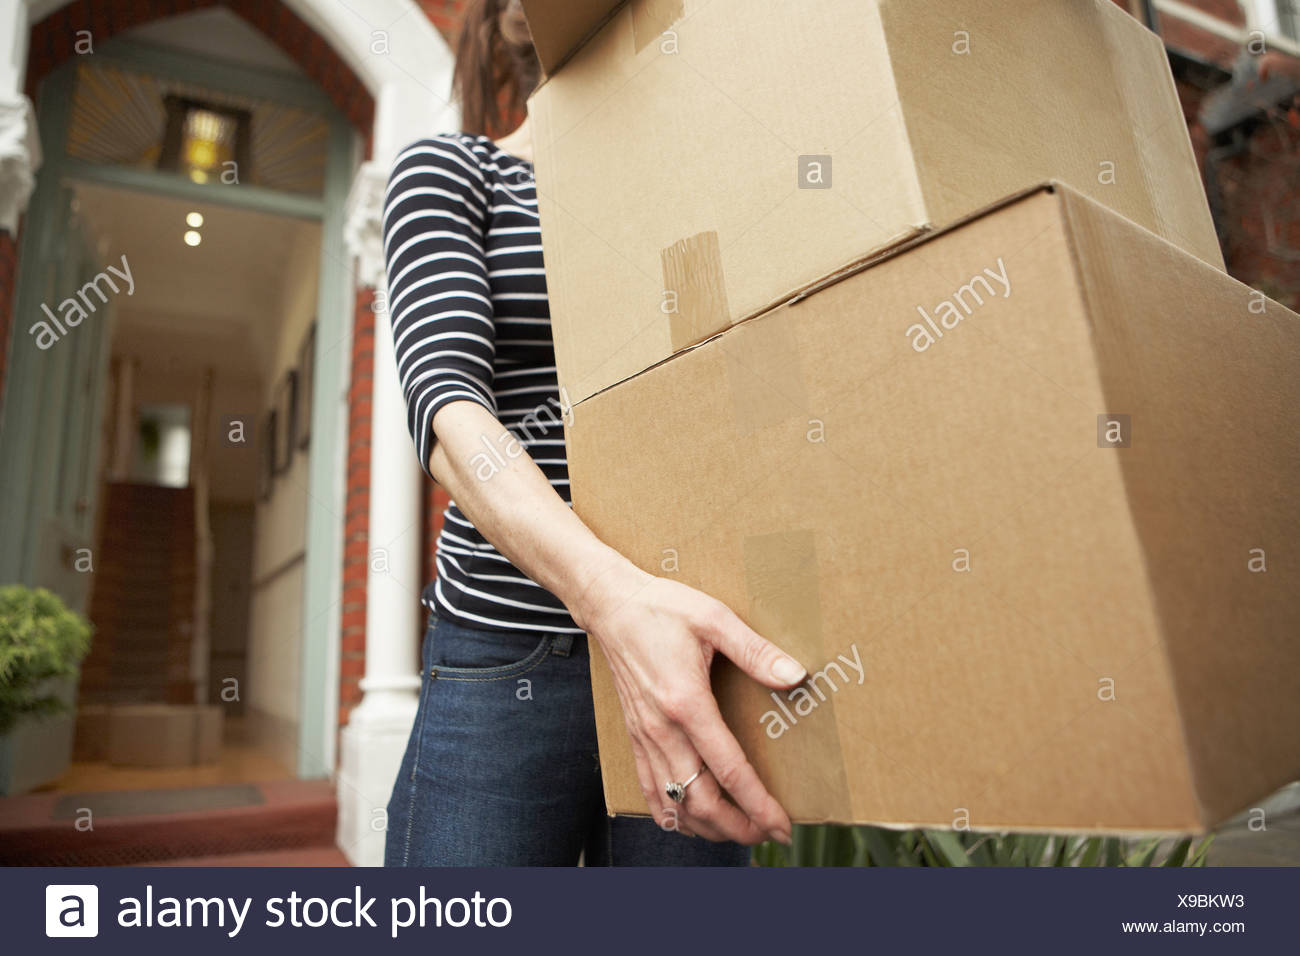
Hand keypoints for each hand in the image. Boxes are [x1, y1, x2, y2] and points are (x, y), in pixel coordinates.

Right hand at [573, 556, 805, 844]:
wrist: (611, 605)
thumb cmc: (662, 608)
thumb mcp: (714, 618)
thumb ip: (755, 651)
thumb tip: (796, 675)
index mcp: (686, 703)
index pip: (728, 771)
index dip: (758, 805)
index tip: (782, 825)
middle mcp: (662, 729)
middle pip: (700, 801)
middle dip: (738, 828)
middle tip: (770, 835)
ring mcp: (645, 736)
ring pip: (674, 804)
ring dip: (709, 827)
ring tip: (741, 831)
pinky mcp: (635, 736)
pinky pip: (650, 791)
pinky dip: (673, 814)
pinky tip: (692, 819)